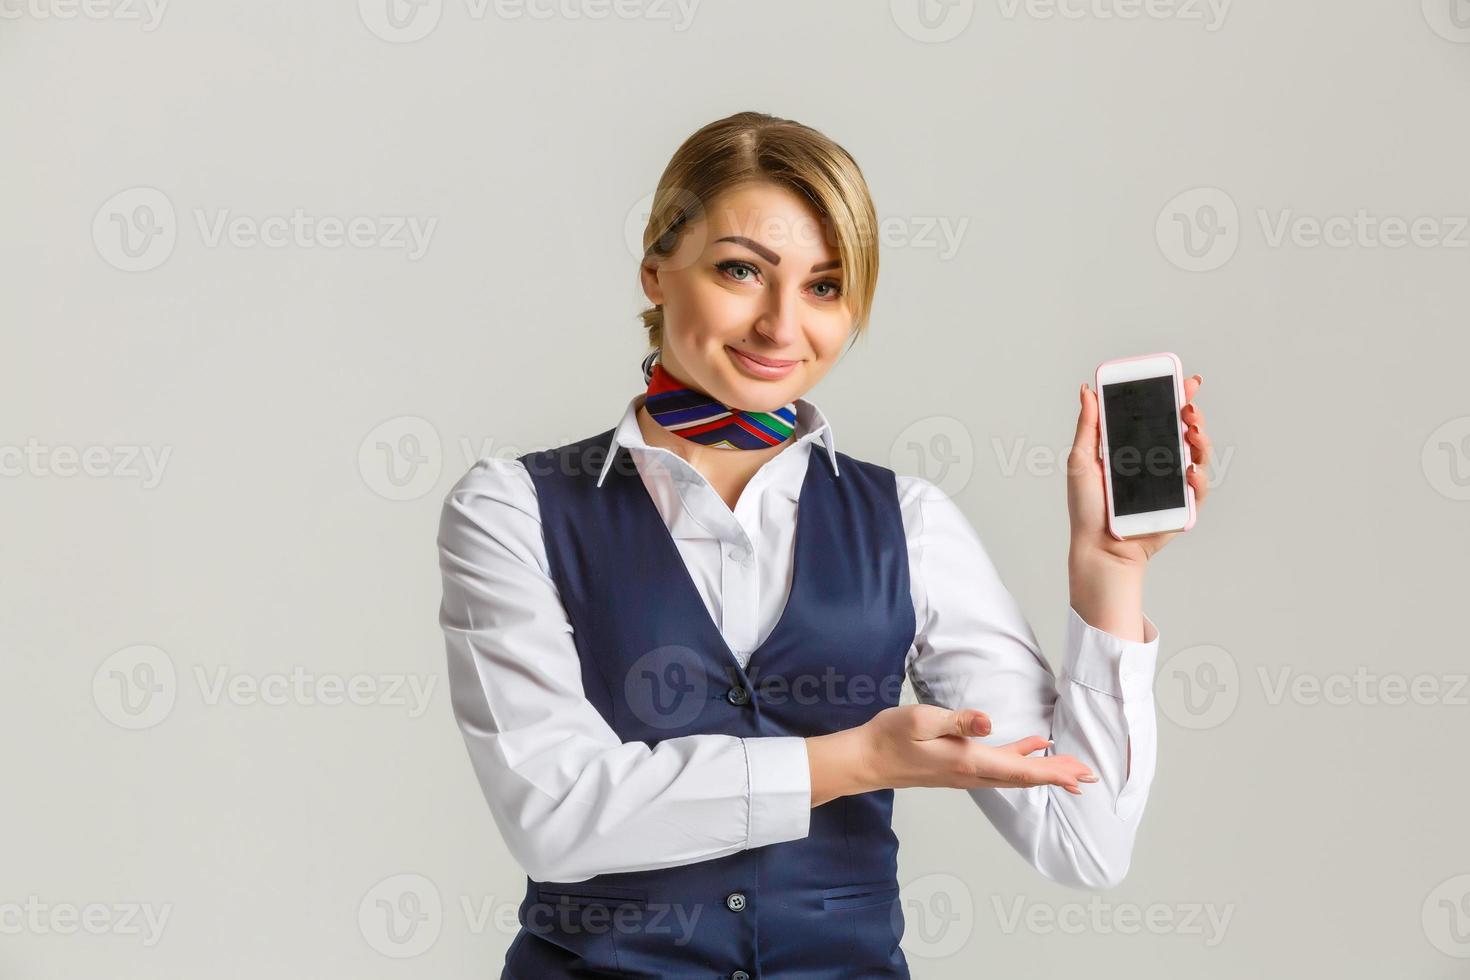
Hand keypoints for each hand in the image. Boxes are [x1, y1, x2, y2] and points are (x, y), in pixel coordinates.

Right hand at [858, 704, 1097, 796]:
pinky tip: (1028, 750)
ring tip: (1068, 771)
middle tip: (1088, 778)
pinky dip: (1019, 762)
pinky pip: (997, 769)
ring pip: (1012, 775)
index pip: (1020, 770)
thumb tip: (989, 722)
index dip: (1053, 772)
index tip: (1080, 776)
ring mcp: (963, 774)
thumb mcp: (921, 720)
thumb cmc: (889, 737)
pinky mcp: (956, 769)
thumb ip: (957, 720)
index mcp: (967, 760)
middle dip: (1057, 776)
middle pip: (1023, 778)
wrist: (866, 761)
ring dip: (1042, 772)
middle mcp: (971, 773)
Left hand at [1067, 373, 1210, 564]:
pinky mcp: (1181, 506)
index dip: (1175, 397)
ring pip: (1199, 455)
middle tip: (1188, 407)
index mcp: (1136, 448)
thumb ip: (1089, 425)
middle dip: (1192, 414)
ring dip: (1201, 440)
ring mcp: (1172, 484)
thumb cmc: (1087, 507)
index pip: (1160, 416)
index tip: (1184, 380)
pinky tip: (1190, 471)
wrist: (1097, 547)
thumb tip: (1088, 389)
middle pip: (1185, 432)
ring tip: (1192, 431)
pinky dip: (1199, 478)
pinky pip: (1199, 490)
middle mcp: (1158, 462)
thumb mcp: (1082, 459)